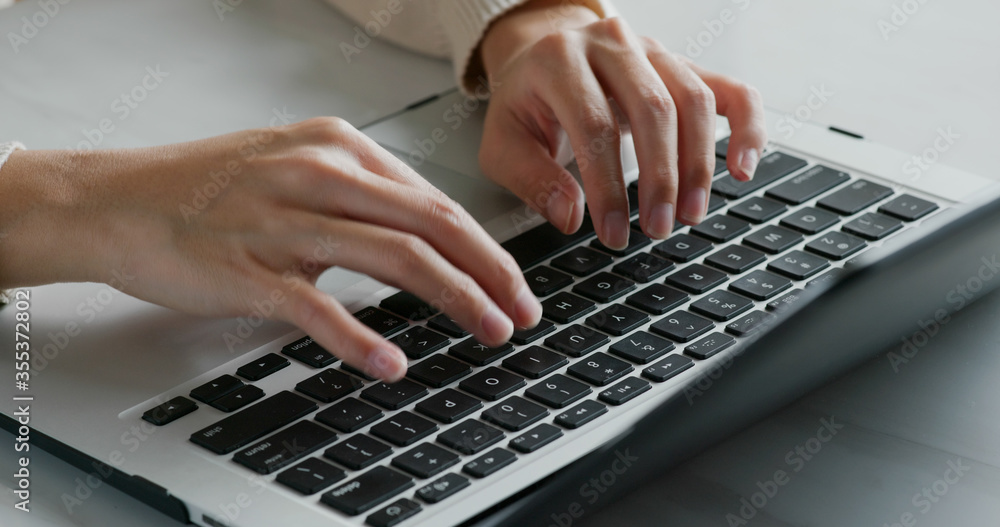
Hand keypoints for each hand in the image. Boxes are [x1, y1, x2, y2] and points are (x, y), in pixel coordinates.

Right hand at [0, 118, 541, 380]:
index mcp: (337, 147)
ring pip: (394, 257)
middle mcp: (317, 173)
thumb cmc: (206, 189)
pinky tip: (392, 363)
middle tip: (522, 311)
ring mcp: (281, 218)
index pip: (434, 199)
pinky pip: (316, 305)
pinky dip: (359, 337)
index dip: (485, 245)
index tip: (513, 281)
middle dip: (489, 272)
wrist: (117, 201)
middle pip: (430, 224)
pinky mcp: (246, 267)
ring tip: (488, 331)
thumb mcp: (293, 167)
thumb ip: (359, 196)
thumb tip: (423, 235)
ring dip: (453, 298)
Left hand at [478, 0, 766, 248]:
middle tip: (659, 229)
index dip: (608, 186)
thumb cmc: (525, 103)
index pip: (594, 126)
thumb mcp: (502, 144)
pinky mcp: (682, 63)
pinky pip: (729, 89)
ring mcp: (652, 50)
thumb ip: (530, 180)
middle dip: (661, 179)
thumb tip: (572, 215)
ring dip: (698, 164)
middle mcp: (610, 44)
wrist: (542, 53)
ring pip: (693, 100)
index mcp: (557, 61)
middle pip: (653, 109)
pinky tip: (743, 167)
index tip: (614, 233)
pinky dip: (747, 127)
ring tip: (690, 213)